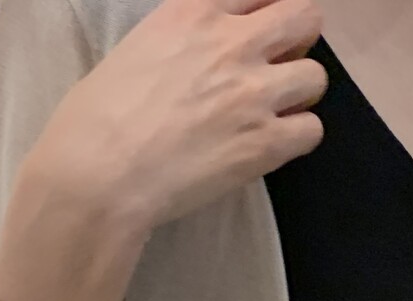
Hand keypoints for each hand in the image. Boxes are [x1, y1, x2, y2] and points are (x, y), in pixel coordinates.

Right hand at [33, 0, 326, 234]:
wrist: (100, 172)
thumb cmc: (97, 118)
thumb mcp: (140, 47)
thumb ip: (184, 42)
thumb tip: (199, 61)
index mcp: (194, 11)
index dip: (267, 12)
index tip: (261, 34)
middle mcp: (232, 43)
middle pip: (304, 17)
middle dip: (298, 41)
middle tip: (278, 69)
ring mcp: (253, 93)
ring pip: (315, 77)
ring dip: (300, 95)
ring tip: (273, 115)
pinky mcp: (264, 143)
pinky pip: (312, 130)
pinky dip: (297, 138)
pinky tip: (270, 146)